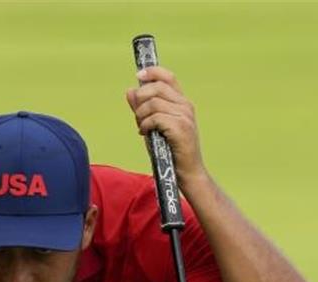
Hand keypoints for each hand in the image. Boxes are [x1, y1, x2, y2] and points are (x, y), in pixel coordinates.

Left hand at [125, 66, 206, 189]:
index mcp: (181, 103)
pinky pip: (155, 118)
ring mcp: (184, 116)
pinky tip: (145, 134)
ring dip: (141, 115)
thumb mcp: (153, 126)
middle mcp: (185, 106)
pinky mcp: (180, 128)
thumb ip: (142, 108)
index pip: (168, 77)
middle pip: (157, 87)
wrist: (186, 173)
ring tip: (142, 128)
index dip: (153, 72)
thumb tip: (130, 90)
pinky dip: (146, 125)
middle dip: (141, 99)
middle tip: (138, 115)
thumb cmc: (169, 151)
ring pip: (153, 103)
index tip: (138, 75)